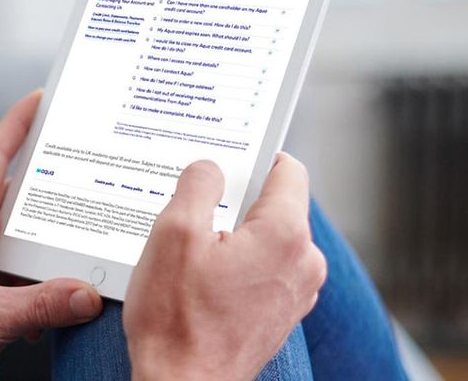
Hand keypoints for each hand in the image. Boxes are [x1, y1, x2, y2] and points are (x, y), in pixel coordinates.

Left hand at [0, 91, 102, 379]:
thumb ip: (42, 304)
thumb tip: (90, 291)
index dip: (17, 122)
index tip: (41, 96)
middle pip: (11, 184)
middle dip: (46, 165)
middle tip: (82, 145)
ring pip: (19, 225)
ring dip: (49, 222)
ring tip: (89, 211)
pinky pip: (19, 259)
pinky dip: (44, 264)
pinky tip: (68, 283)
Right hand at [124, 154, 327, 380]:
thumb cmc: (178, 320)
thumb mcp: (173, 233)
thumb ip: (197, 185)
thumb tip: (209, 169)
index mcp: (285, 234)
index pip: (287, 169)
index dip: (254, 157)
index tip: (224, 160)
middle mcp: (303, 262)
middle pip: (274, 204)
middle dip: (233, 202)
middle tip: (190, 212)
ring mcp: (296, 291)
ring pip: (266, 238)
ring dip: (231, 236)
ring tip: (190, 254)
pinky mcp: (281, 313)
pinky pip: (263, 268)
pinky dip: (235, 264)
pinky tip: (199, 279)